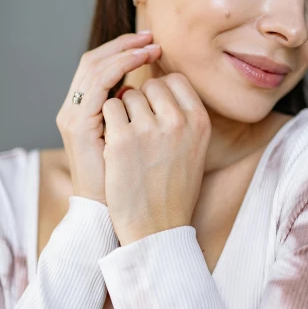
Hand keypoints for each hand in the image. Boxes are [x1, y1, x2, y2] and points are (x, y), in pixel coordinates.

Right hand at [55, 32, 160, 205]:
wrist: (111, 216)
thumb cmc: (130, 185)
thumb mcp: (138, 143)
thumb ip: (141, 117)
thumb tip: (163, 94)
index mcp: (86, 113)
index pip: (101, 68)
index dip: (124, 51)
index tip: (152, 44)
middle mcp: (73, 111)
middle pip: (93, 60)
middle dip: (124, 45)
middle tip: (152, 37)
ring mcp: (73, 117)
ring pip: (94, 66)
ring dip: (124, 52)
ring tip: (151, 46)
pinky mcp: (78, 125)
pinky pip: (98, 84)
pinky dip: (120, 67)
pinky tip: (141, 62)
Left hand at [101, 73, 211, 245]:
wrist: (157, 228)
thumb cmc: (173, 189)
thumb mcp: (193, 149)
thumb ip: (183, 117)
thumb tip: (162, 86)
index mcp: (199, 121)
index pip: (175, 80)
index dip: (160, 90)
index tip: (154, 108)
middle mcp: (178, 121)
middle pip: (150, 85)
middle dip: (140, 100)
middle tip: (140, 131)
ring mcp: (148, 128)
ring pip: (126, 95)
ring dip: (122, 112)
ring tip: (129, 141)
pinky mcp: (122, 139)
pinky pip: (110, 109)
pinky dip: (108, 122)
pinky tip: (114, 145)